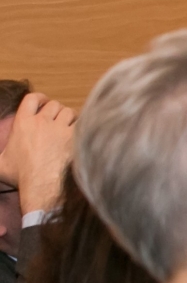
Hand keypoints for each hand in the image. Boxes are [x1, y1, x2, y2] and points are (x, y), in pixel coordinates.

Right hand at [0, 94, 75, 214]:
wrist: (43, 184)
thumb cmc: (21, 175)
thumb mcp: (0, 164)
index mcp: (23, 123)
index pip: (31, 99)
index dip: (39, 98)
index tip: (42, 102)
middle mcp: (42, 122)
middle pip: (54, 104)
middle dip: (55, 110)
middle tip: (56, 119)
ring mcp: (60, 128)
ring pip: (69, 112)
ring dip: (69, 117)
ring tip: (67, 126)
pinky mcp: (75, 137)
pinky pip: (82, 123)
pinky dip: (81, 127)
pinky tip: (79, 134)